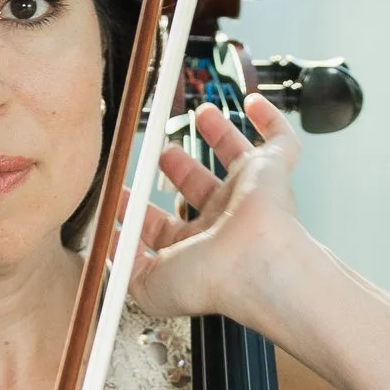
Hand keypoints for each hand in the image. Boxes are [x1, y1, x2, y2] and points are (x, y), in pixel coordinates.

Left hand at [127, 93, 311, 336]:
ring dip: (217, 134)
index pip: (164, 226)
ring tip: (200, 114)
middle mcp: (225, 220)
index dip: (141, 210)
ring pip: (234, 157)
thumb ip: (124, 264)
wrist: (254, 265)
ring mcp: (249, 193)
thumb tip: (109, 244)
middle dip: (179, 168)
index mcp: (198, 249)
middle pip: (198, 186)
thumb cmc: (212, 280)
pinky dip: (270, 119)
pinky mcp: (274, 170)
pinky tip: (254, 104)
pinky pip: (280, 139)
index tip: (122, 193)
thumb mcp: (148, 285)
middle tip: (164, 153)